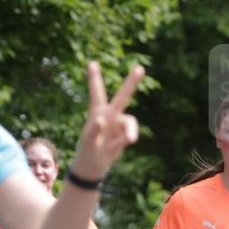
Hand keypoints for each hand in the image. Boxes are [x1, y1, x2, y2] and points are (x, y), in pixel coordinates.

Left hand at [71, 62, 144, 180]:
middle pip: (123, 97)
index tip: (92, 63)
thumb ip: (93, 129)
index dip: (95, 78)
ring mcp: (118, 124)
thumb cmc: (87, 151)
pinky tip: (116, 146)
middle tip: (140, 68)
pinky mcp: (124, 134)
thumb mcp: (87, 142)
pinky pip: (129, 135)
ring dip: (131, 130)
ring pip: (130, 121)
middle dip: (131, 83)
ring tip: (130, 140)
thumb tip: (102, 119)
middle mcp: (110, 115)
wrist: (95, 165)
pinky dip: (125, 140)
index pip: (96, 92)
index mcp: (97, 113)